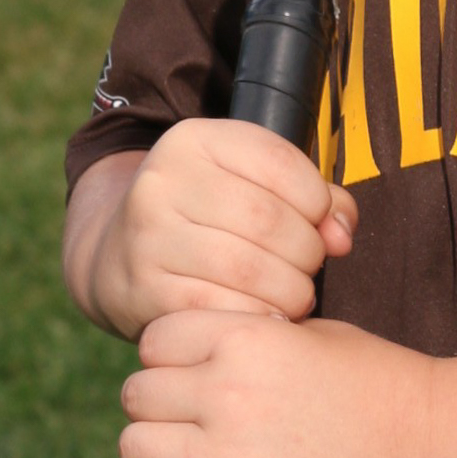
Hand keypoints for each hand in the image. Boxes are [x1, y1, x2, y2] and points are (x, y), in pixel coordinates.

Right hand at [73, 120, 355, 338]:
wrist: (115, 256)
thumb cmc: (207, 218)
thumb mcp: (250, 184)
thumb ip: (313, 197)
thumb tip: (341, 237)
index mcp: (194, 140)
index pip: (280, 163)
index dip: (318, 201)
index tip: (319, 224)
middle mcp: (162, 180)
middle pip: (268, 221)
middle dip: (307, 253)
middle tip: (308, 269)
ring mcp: (148, 236)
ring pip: (249, 269)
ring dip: (290, 291)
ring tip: (294, 294)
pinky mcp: (144, 289)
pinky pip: (222, 310)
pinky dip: (258, 317)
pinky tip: (265, 315)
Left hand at [118, 312, 429, 457]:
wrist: (425, 442)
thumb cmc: (376, 380)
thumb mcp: (308, 331)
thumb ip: (245, 336)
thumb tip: (193, 354)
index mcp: (245, 337)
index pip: (154, 339)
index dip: (167, 355)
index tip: (189, 372)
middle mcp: (226, 390)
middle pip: (137, 393)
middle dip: (157, 403)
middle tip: (189, 416)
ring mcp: (226, 454)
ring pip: (133, 449)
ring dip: (152, 452)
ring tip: (183, 456)